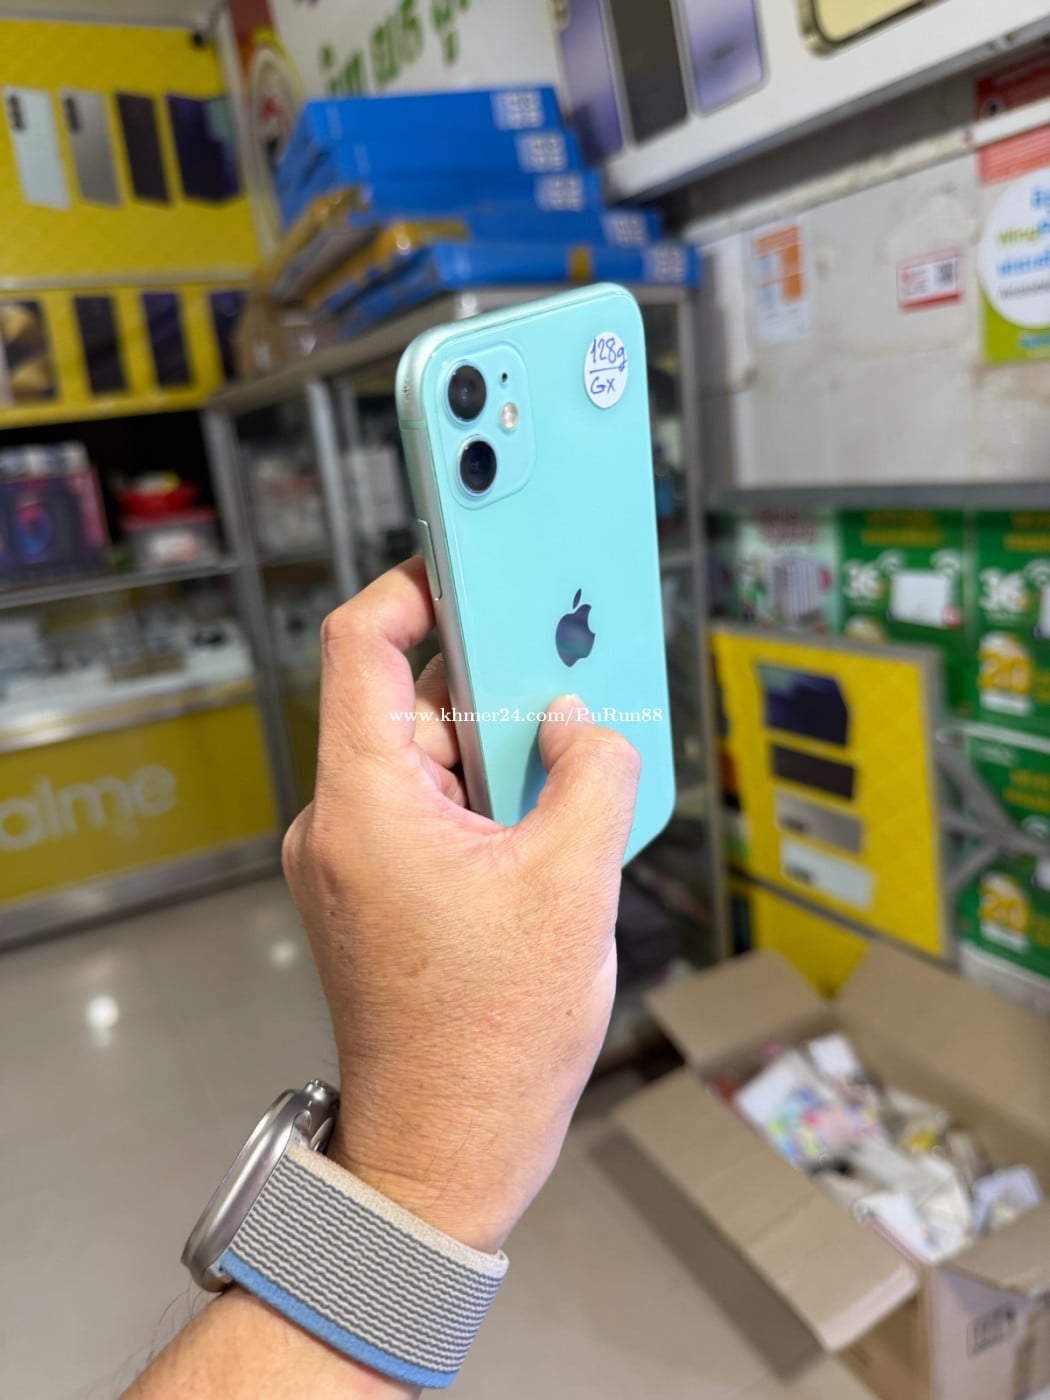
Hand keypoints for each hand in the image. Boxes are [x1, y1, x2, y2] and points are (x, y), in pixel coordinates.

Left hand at [282, 556, 639, 1252]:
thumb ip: (589, 774)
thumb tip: (580, 725)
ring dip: (496, 744)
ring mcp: (355, 861)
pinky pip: (429, 807)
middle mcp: (342, 823)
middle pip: (406, 697)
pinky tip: (547, 814)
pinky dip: (485, 794)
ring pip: (425, 755)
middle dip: (489, 677)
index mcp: (366, 802)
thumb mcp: (571, 885)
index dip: (414, 585)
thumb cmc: (488, 1041)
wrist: (446, 1152)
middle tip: (563, 669)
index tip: (473, 563)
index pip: (360, 643)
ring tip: (569, 756)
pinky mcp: (379, 892)